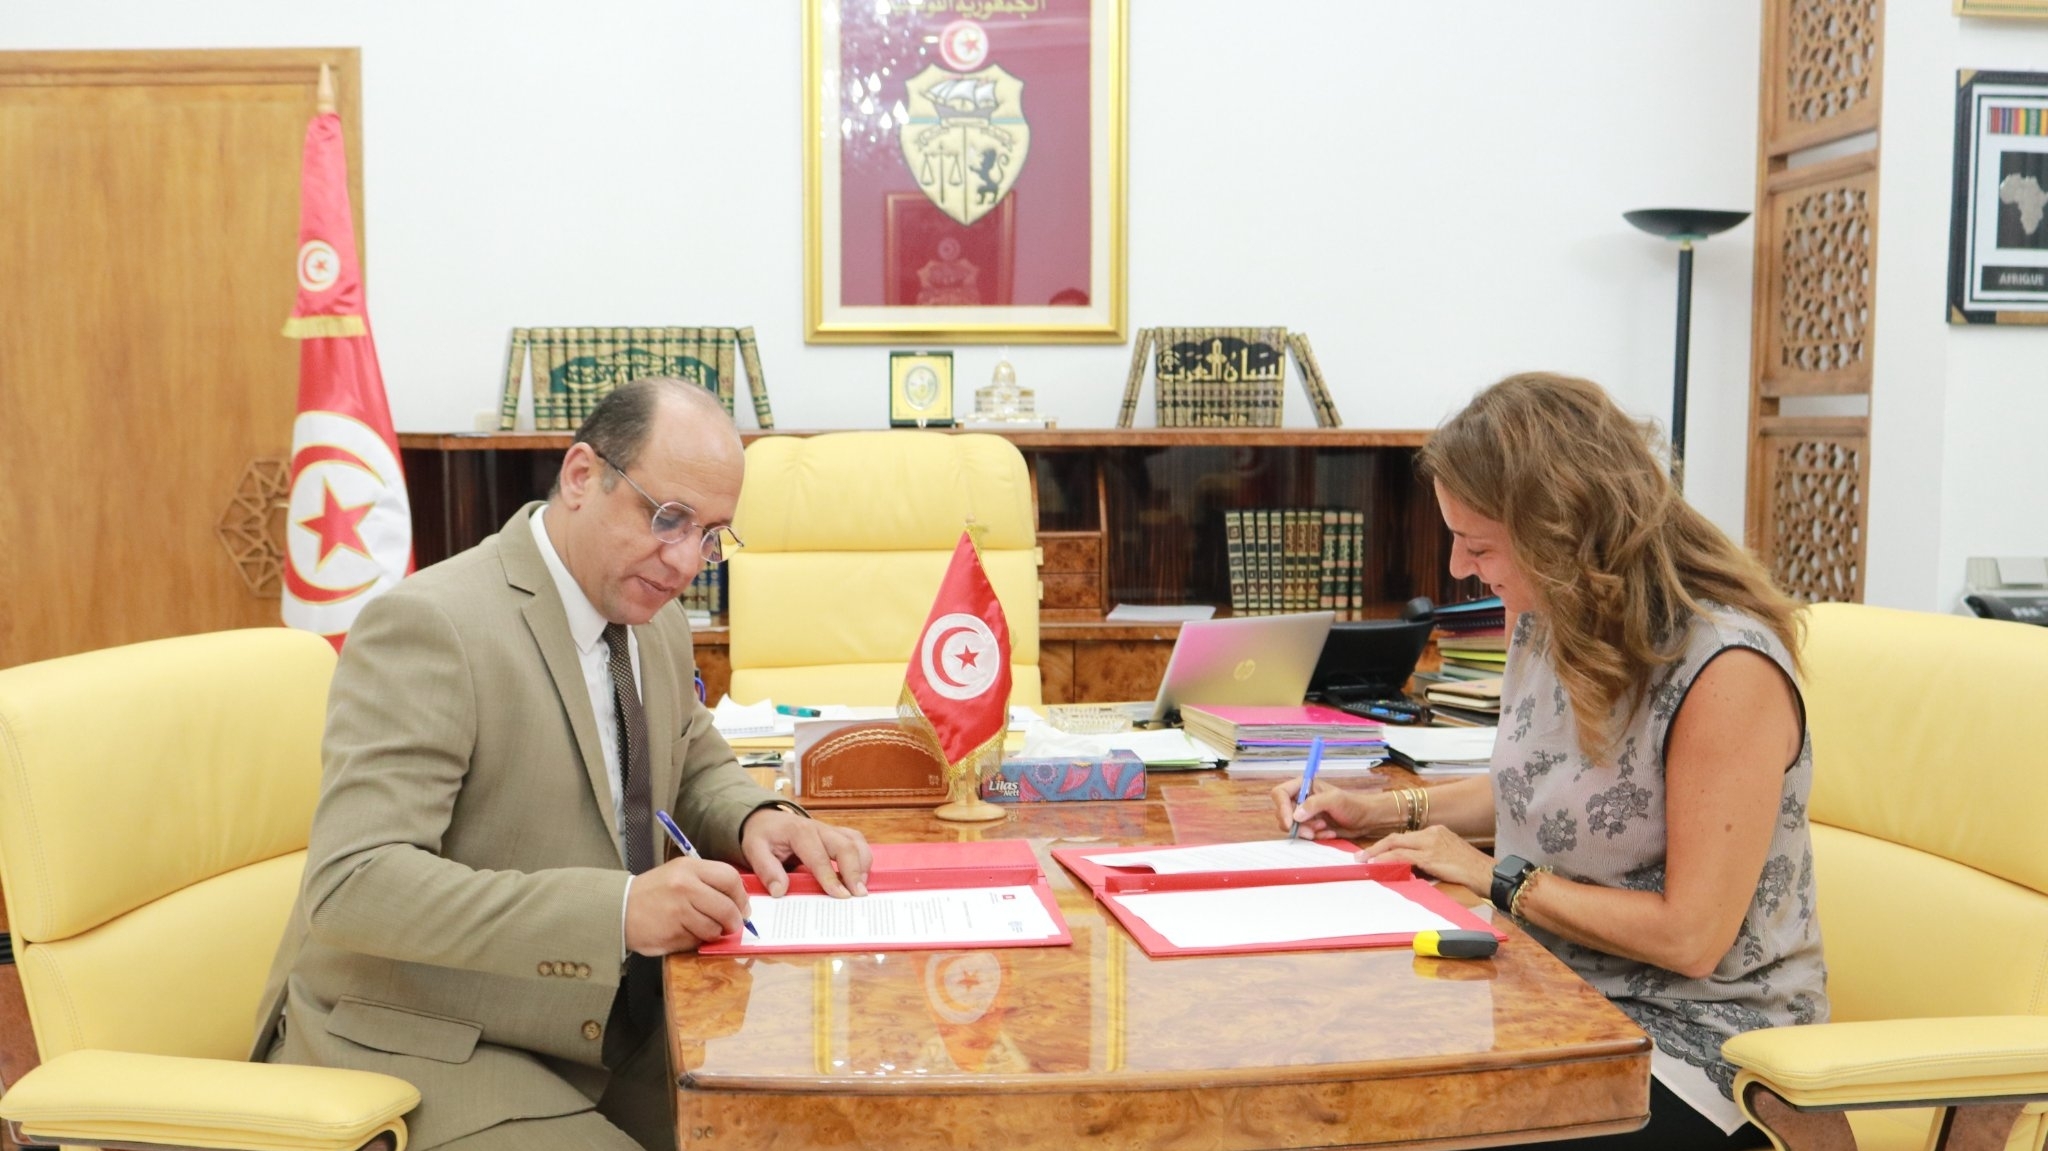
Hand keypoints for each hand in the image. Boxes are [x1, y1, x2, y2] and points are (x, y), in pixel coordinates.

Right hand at [625, 854, 749, 955]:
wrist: (618, 909)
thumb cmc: (654, 892)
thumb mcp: (679, 874)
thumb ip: (708, 883)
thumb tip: (740, 903)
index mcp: (689, 868)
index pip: (730, 879)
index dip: (741, 897)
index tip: (743, 907)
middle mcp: (684, 887)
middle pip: (727, 908)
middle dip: (735, 922)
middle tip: (732, 926)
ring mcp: (678, 911)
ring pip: (714, 928)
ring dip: (713, 933)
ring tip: (701, 928)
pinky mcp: (671, 933)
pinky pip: (696, 941)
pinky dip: (695, 941)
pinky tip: (682, 933)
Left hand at [739, 808, 872, 896]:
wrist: (767, 820)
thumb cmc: (763, 836)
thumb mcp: (755, 850)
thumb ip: (767, 870)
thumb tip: (780, 891)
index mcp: (799, 832)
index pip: (819, 856)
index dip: (831, 876)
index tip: (840, 895)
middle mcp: (819, 828)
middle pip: (845, 846)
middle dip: (855, 871)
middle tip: (858, 895)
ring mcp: (831, 830)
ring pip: (856, 842)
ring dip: (863, 865)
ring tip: (861, 888)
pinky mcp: (838, 834)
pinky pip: (857, 842)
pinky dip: (864, 858)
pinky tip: (861, 876)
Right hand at [1269, 777, 1381, 839]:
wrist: (1365, 820)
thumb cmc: (1353, 805)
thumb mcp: (1335, 800)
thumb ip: (1314, 804)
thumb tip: (1295, 816)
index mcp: (1303, 786)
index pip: (1280, 794)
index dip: (1282, 808)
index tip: (1290, 822)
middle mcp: (1300, 799)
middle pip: (1282, 813)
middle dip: (1297, 825)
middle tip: (1314, 830)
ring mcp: (1304, 813)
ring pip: (1291, 827)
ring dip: (1306, 831)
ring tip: (1324, 828)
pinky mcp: (1309, 826)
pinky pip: (1302, 835)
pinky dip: (1314, 837)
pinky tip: (1328, 832)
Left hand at [1358, 825, 1494, 897]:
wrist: (1490, 874)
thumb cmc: (1472, 871)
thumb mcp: (1448, 860)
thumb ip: (1430, 860)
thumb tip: (1410, 870)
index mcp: (1437, 832)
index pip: (1406, 837)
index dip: (1387, 845)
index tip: (1374, 852)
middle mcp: (1432, 833)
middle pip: (1397, 838)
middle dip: (1377, 847)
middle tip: (1361, 857)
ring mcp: (1431, 843)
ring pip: (1396, 845)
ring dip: (1377, 854)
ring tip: (1365, 863)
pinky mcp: (1431, 856)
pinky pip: (1402, 857)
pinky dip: (1387, 861)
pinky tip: (1378, 866)